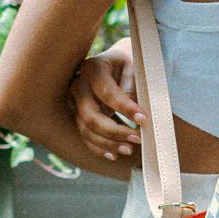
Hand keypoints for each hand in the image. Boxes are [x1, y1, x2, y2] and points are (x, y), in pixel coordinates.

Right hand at [65, 38, 148, 161]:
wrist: (116, 63)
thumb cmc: (128, 64)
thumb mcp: (134, 69)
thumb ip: (133, 89)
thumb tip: (135, 117)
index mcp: (93, 68)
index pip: (106, 92)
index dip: (125, 108)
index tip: (144, 119)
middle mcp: (78, 85)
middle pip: (90, 116)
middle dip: (114, 132)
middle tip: (137, 138)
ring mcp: (74, 101)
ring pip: (85, 129)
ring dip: (107, 143)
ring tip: (129, 149)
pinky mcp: (77, 115)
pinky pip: (84, 135)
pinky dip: (99, 148)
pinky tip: (114, 154)